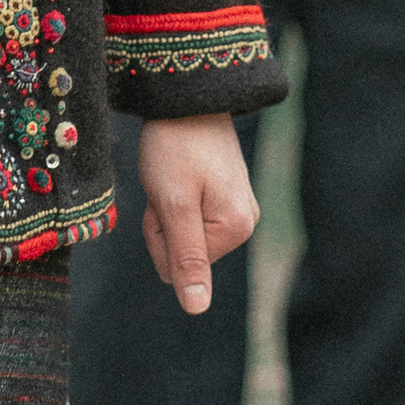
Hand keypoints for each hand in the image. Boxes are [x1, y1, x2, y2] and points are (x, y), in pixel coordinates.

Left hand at [139, 112, 257, 314]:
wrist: (186, 95)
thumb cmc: (175, 145)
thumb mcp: (174, 205)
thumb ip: (187, 260)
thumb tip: (197, 309)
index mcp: (236, 229)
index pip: (176, 270)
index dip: (159, 234)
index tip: (165, 196)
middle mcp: (245, 223)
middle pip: (180, 255)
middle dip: (162, 223)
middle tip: (166, 184)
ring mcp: (237, 208)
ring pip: (182, 236)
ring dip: (166, 208)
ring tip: (172, 174)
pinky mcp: (226, 195)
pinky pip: (188, 216)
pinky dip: (173, 197)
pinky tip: (179, 172)